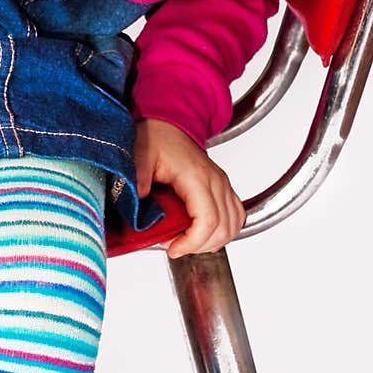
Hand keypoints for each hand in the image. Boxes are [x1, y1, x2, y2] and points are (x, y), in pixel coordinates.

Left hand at [134, 118, 245, 258]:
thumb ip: (138, 180)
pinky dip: (224, 231)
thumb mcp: (140, 156)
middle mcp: (215, 181)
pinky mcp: (222, 187)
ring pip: (233, 225)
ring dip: (213, 241)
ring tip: (187, 242)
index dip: (192, 242)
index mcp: (197, 176)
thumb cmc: (156, 137)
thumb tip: (137, 206)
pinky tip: (203, 234)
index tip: (171, 249)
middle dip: (199, 246)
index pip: (208, 220)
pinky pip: (235, 215)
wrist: (168, 123)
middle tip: (174, 247)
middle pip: (223, 228)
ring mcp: (222, 184)